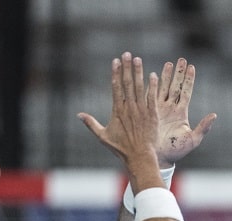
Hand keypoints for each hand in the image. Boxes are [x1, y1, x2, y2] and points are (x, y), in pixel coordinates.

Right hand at [78, 52, 159, 171]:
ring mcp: (141, 111)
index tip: (115, 61)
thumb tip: (78, 115)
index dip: (116, 73)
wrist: (139, 157)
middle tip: (127, 53)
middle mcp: (129, 108)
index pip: (116, 87)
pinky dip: (152, 86)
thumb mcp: (103, 136)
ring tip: (137, 59)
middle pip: (128, 83)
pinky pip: (152, 97)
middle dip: (127, 67)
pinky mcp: (152, 115)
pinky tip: (153, 74)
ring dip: (138, 72)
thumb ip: (91, 124)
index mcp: (117, 111)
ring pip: (140, 87)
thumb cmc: (121, 148)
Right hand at [154, 58, 216, 166]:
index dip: (188, 80)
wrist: (160, 158)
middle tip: (181, 59)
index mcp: (181, 113)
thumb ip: (203, 128)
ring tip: (169, 63)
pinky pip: (151, 96)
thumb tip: (214, 115)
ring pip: (163, 88)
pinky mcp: (150, 113)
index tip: (191, 67)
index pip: (186, 92)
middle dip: (178, 73)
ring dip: (166, 75)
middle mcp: (171, 108)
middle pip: (175, 86)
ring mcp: (160, 110)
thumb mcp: (192, 140)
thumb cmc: (176, 151)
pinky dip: (152, 86)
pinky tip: (152, 75)